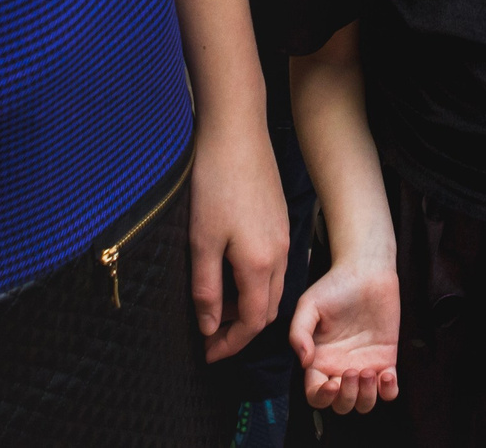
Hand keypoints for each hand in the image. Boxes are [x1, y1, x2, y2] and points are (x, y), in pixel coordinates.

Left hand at [189, 110, 289, 361]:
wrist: (237, 132)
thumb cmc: (215, 183)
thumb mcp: (202, 240)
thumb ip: (207, 288)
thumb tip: (208, 326)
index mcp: (260, 264)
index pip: (252, 322)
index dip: (230, 343)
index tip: (208, 354)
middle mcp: (280, 254)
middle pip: (267, 309)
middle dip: (240, 328)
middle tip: (209, 333)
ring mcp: (283, 235)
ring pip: (272, 287)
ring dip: (247, 304)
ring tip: (215, 303)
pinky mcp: (279, 219)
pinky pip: (273, 265)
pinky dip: (254, 281)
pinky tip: (229, 269)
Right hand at [290, 261, 401, 413]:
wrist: (366, 271)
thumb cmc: (334, 287)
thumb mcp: (308, 306)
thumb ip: (298, 333)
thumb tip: (304, 362)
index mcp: (320, 360)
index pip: (316, 394)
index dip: (321, 398)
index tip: (330, 384)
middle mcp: (340, 368)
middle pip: (340, 405)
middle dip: (346, 397)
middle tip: (352, 371)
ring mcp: (364, 366)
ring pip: (364, 403)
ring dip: (365, 397)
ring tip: (369, 372)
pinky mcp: (386, 360)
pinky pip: (389, 391)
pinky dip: (388, 391)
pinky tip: (386, 374)